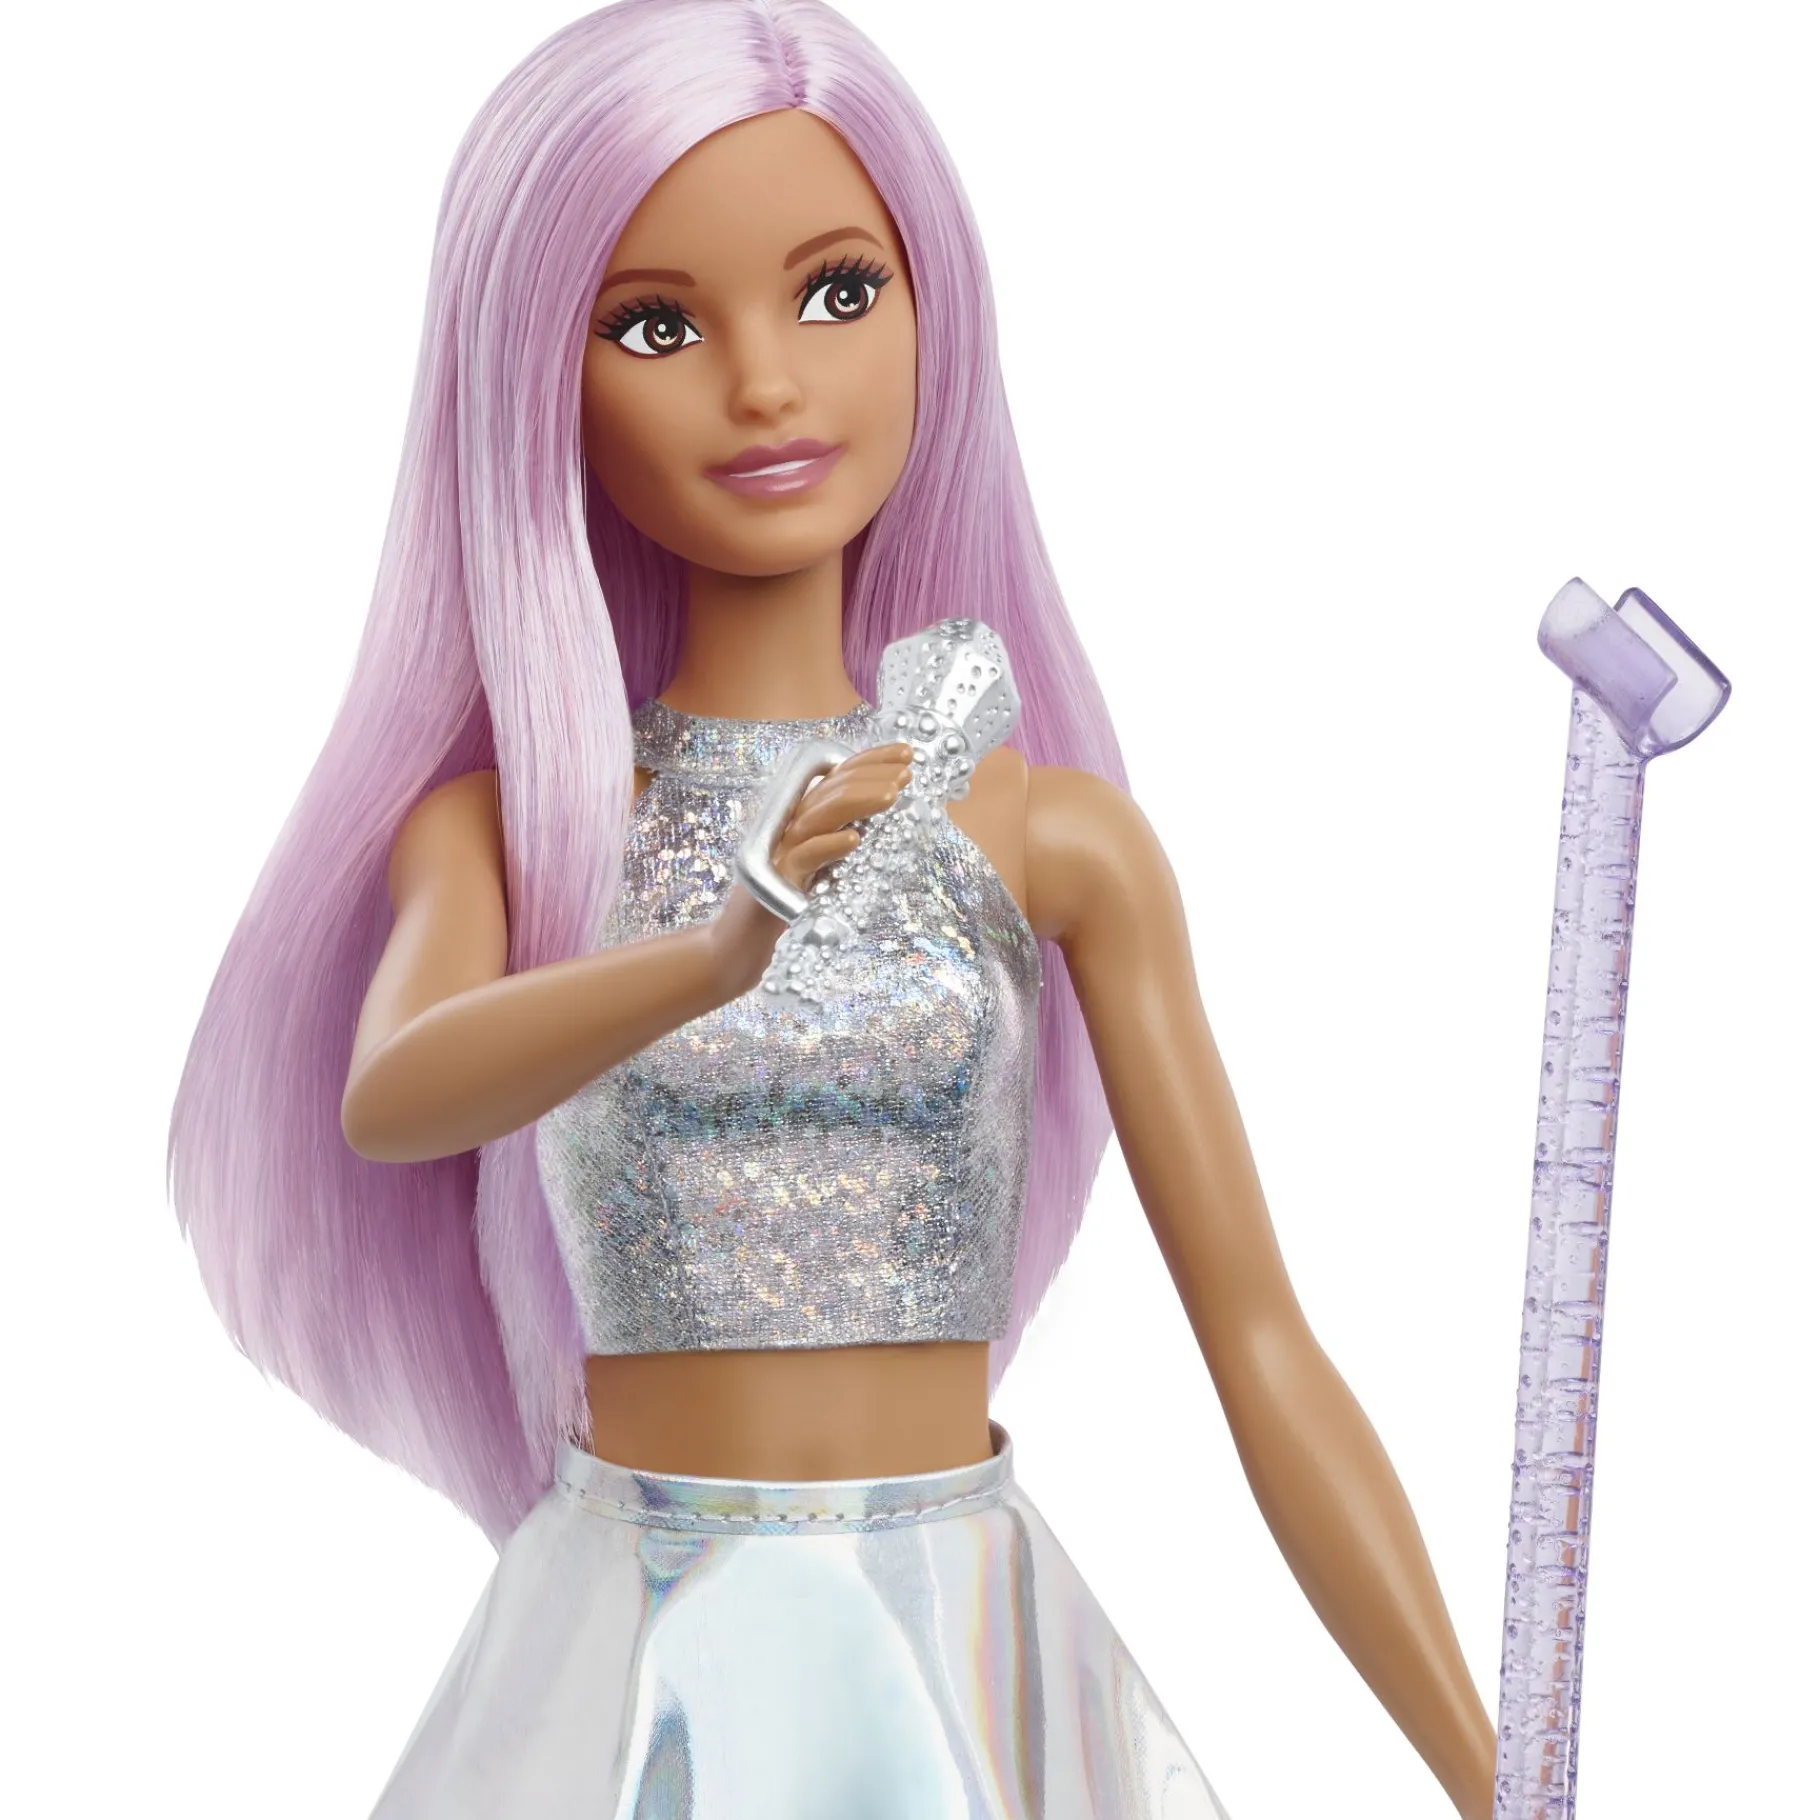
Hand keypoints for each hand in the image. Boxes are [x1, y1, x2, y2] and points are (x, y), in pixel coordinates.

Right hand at [708, 742, 913, 993]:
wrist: (741, 946)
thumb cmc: (788, 906)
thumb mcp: (824, 868)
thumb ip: (844, 840)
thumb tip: (887, 820)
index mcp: (803, 817)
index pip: (837, 777)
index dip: (870, 760)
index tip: (906, 753)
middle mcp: (790, 825)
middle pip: (831, 788)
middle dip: (873, 775)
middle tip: (908, 771)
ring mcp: (780, 850)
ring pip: (820, 813)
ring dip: (859, 799)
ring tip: (893, 794)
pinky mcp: (776, 879)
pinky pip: (804, 856)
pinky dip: (830, 845)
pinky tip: (856, 839)